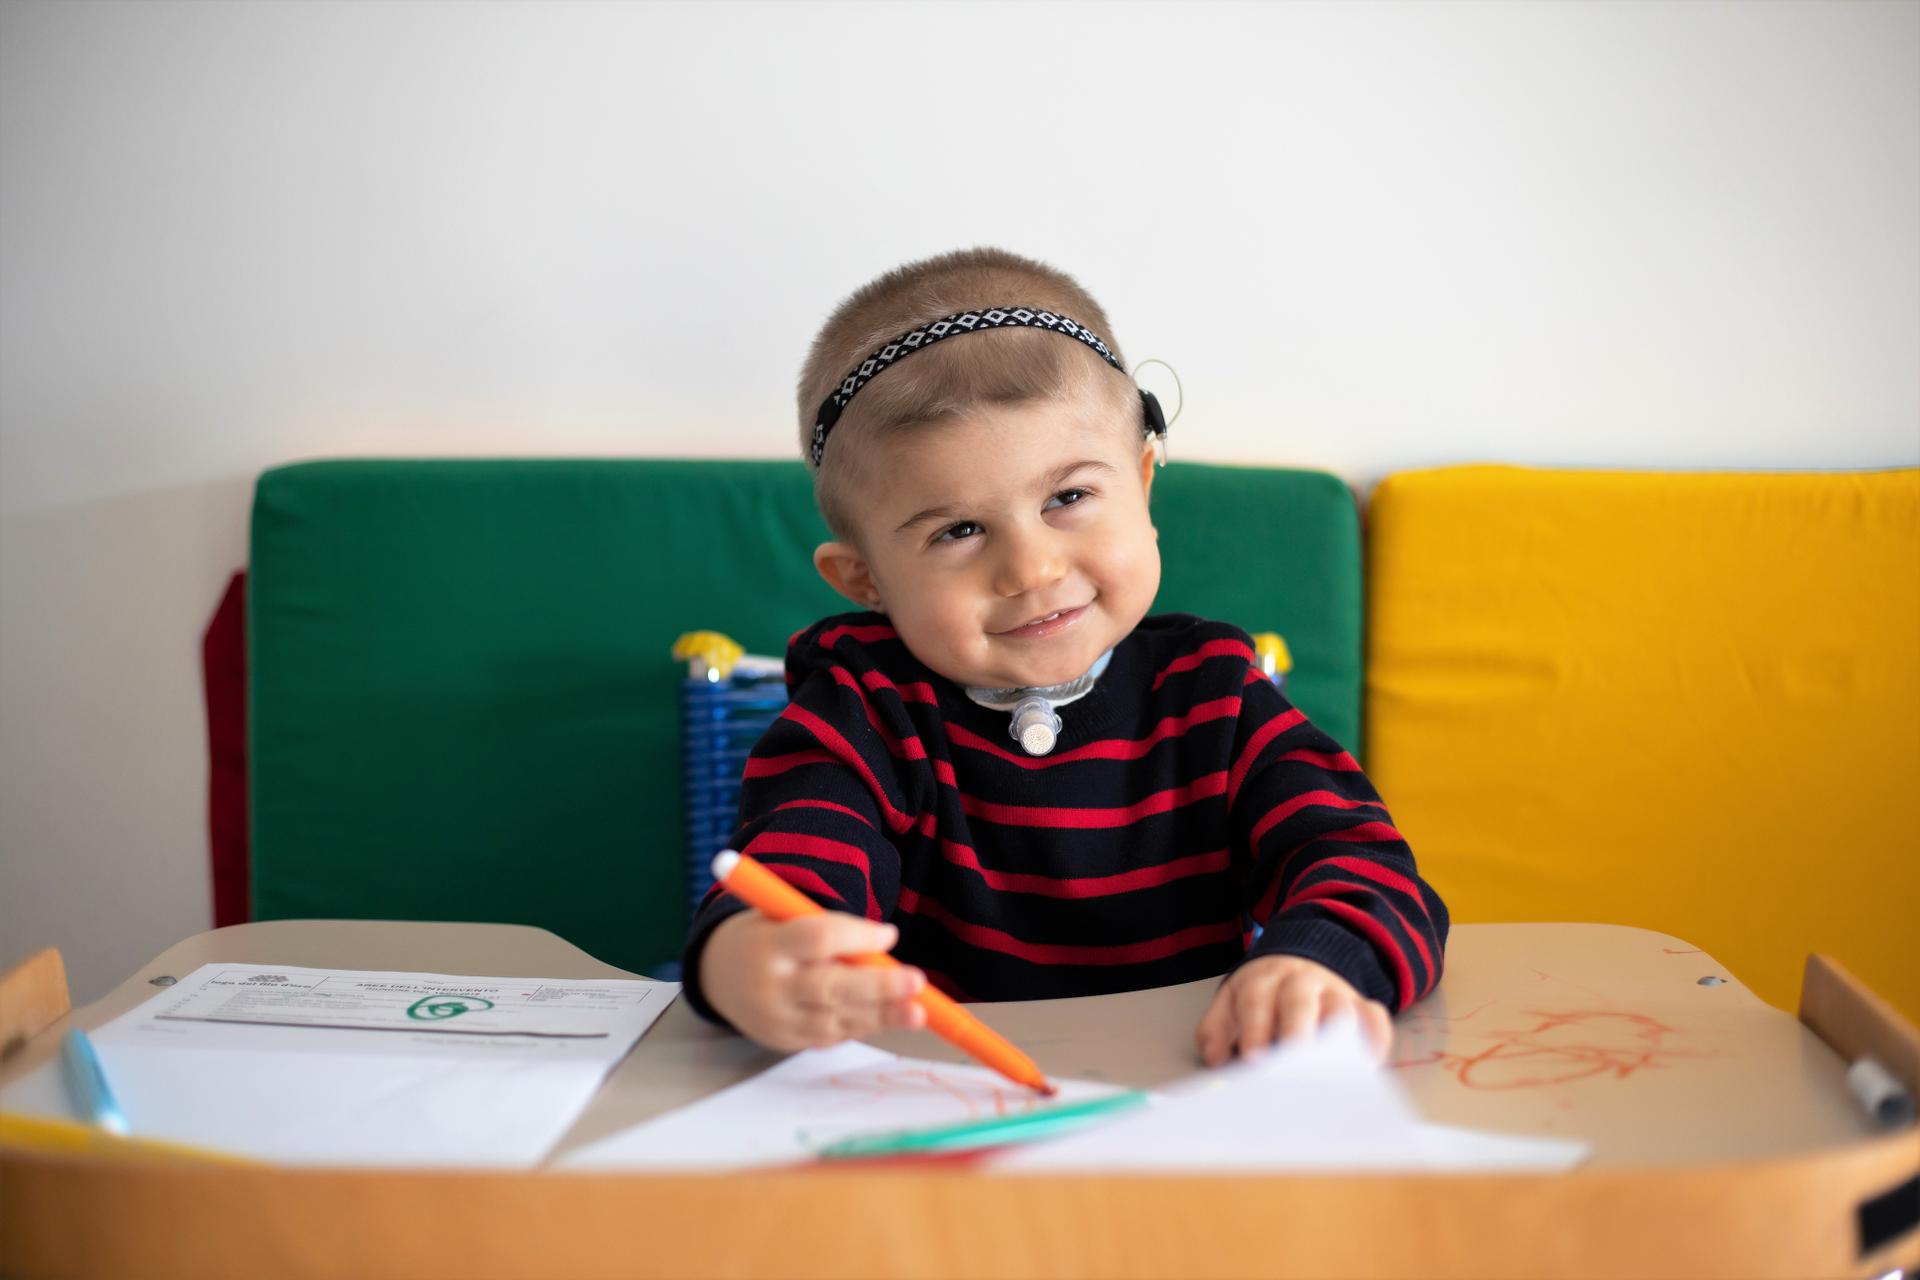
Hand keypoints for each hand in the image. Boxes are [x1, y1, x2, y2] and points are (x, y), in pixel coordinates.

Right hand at [699, 910, 927, 1051]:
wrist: (719, 973)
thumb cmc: (767, 936)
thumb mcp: (784, 916)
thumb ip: (828, 929)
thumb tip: (885, 942)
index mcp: (769, 943)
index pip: (817, 938)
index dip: (856, 937)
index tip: (890, 934)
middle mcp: (771, 985)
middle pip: (829, 987)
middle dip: (877, 987)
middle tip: (916, 982)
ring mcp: (777, 1018)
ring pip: (835, 1018)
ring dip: (881, 1015)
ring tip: (917, 1012)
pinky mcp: (785, 1040)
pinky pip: (831, 1035)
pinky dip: (863, 1025)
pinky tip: (890, 1017)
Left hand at [1195, 954, 1392, 1065]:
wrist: (1296, 964)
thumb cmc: (1262, 997)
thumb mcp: (1231, 1003)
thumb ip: (1217, 1029)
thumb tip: (1216, 1061)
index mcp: (1261, 981)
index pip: (1256, 1002)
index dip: (1255, 1029)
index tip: (1253, 1059)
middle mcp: (1299, 982)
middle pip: (1298, 1002)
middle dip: (1296, 1032)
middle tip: (1293, 1063)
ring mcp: (1333, 991)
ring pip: (1339, 1007)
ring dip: (1337, 1036)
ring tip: (1335, 1071)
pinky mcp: (1360, 1005)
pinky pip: (1373, 1015)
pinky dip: (1375, 1036)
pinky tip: (1370, 1062)